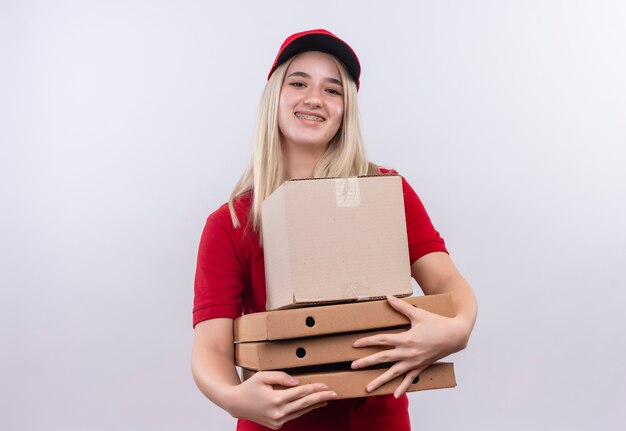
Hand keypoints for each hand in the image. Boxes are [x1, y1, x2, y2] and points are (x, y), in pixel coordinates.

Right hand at [225, 371, 336, 429]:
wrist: (236, 404)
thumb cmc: (249, 387)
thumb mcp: (263, 376)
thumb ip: (281, 377)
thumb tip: (298, 382)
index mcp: (275, 399)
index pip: (300, 393)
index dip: (314, 388)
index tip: (326, 385)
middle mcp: (278, 412)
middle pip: (305, 404)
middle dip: (321, 397)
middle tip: (334, 393)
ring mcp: (278, 421)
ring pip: (301, 411)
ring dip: (315, 404)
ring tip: (327, 398)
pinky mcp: (277, 424)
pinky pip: (294, 415)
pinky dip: (304, 409)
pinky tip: (312, 404)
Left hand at [351, 295, 469, 398]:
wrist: (456, 336)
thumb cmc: (438, 323)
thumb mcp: (419, 313)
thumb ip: (402, 306)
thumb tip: (388, 297)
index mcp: (406, 339)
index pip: (382, 340)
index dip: (367, 342)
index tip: (355, 344)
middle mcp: (408, 353)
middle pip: (383, 358)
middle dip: (367, 362)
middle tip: (352, 366)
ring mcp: (414, 362)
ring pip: (393, 373)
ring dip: (380, 380)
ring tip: (367, 388)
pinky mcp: (421, 367)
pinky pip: (410, 379)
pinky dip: (403, 388)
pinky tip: (395, 396)